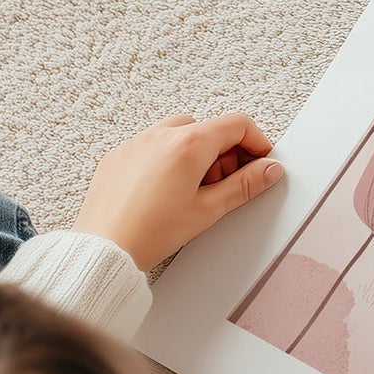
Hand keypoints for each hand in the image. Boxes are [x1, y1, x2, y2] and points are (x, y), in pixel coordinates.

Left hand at [73, 113, 282, 269]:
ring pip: (180, 132)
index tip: (260, 163)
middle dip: (226, 152)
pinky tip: (167, 189)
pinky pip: (152, 144)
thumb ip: (245, 185)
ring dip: (197, 152)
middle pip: (209, 128)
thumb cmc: (150, 232)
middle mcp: (161, 135)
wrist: (104, 248)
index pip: (237, 124)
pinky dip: (168, 158)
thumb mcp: (209, 209)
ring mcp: (137, 142)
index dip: (257, 142)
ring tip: (195, 188)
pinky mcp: (119, 155)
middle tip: (226, 184)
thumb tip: (269, 170)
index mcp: (189, 144)